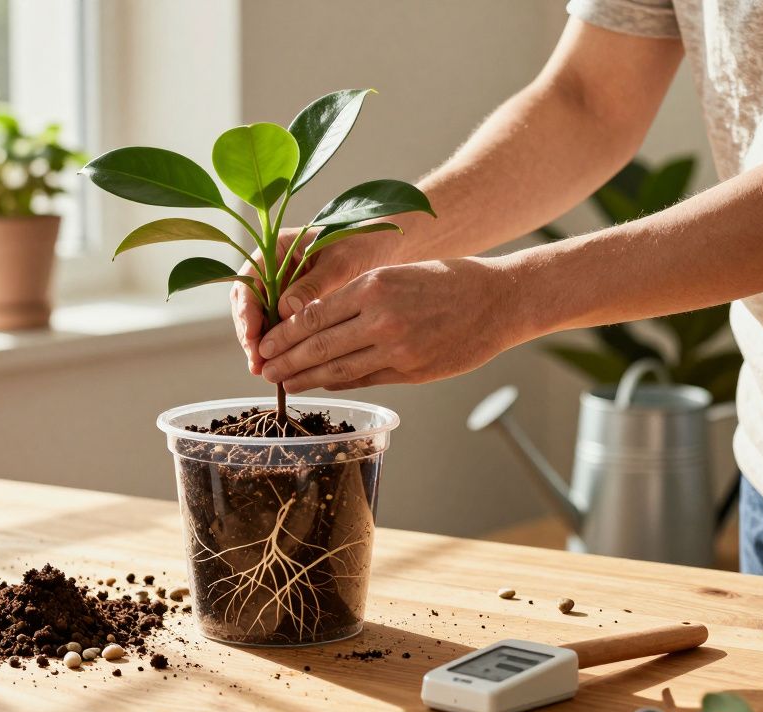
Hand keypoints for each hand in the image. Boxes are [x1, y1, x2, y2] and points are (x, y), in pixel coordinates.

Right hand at [231, 225, 398, 374]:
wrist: (381, 250)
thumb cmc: (361, 249)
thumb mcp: (338, 264)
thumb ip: (312, 284)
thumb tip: (285, 310)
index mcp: (276, 248)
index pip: (249, 281)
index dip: (247, 311)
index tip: (253, 336)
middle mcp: (272, 268)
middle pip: (248, 304)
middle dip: (250, 334)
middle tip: (258, 362)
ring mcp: (280, 288)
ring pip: (259, 319)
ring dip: (260, 344)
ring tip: (264, 369)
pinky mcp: (291, 305)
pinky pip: (277, 327)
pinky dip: (278, 345)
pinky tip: (282, 364)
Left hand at [257, 258, 524, 391]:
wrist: (499, 300)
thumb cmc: (448, 281)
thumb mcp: (397, 275)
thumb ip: (358, 299)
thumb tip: (313, 321)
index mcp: (373, 286)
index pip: (313, 316)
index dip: (283, 335)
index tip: (264, 344)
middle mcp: (381, 318)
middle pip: (319, 346)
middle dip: (286, 361)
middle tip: (263, 370)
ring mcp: (397, 348)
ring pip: (338, 369)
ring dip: (306, 379)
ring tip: (284, 385)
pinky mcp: (412, 371)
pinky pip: (364, 379)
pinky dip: (338, 383)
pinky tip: (321, 385)